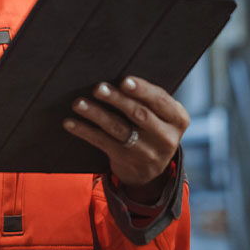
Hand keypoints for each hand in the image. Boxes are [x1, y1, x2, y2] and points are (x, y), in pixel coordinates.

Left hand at [63, 76, 188, 201]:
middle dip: (117, 99)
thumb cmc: (152, 128)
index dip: (142, 90)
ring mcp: (146, 152)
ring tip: (79, 103)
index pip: (160, 101)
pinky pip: (103, 143)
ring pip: (118, 129)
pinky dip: (85, 131)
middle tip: (98, 88)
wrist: (151, 170)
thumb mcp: (163, 116)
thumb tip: (116, 78)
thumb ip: (149, 100)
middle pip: (139, 114)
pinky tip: (71, 123)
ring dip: (96, 114)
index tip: (124, 80)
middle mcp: (166, 137)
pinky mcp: (126, 161)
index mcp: (178, 119)